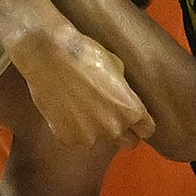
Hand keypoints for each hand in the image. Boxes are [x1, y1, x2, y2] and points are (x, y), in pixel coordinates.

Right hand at [8, 22, 151, 149]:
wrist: (49, 56)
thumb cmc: (84, 54)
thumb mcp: (116, 66)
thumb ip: (124, 90)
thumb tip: (121, 95)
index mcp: (131, 109)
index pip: (146, 130)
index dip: (139, 124)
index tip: (131, 119)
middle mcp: (114, 128)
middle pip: (127, 141)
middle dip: (119, 129)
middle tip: (104, 113)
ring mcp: (90, 136)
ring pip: (98, 139)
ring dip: (93, 128)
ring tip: (79, 105)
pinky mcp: (68, 137)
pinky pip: (76, 138)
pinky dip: (71, 128)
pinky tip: (65, 108)